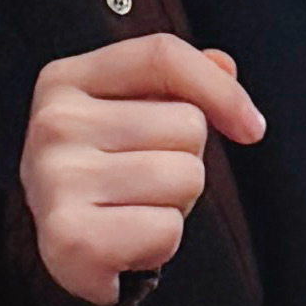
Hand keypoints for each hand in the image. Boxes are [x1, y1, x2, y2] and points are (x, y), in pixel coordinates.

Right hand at [19, 34, 265, 305]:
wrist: (59, 249)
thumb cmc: (104, 174)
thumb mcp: (130, 114)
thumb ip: (175, 81)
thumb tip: (225, 66)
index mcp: (66, 80)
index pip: (162, 56)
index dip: (220, 89)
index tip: (251, 127)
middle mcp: (55, 123)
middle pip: (187, 124)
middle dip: (185, 159)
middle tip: (143, 183)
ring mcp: (57, 180)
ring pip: (186, 176)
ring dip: (176, 203)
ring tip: (135, 210)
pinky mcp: (71, 238)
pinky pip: (167, 229)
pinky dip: (160, 243)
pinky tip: (127, 243)